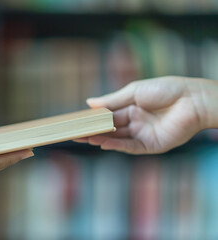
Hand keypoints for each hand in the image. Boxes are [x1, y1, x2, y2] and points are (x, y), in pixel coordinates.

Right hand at [74, 76, 217, 153]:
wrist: (192, 100)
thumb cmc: (166, 89)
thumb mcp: (134, 91)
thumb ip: (111, 100)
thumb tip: (89, 103)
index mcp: (131, 108)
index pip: (107, 115)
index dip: (92, 119)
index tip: (76, 121)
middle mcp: (135, 122)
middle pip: (109, 129)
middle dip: (91, 131)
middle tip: (73, 133)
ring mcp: (142, 135)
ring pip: (116, 138)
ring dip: (100, 138)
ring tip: (83, 138)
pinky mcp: (150, 146)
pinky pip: (129, 147)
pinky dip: (115, 146)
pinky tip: (101, 143)